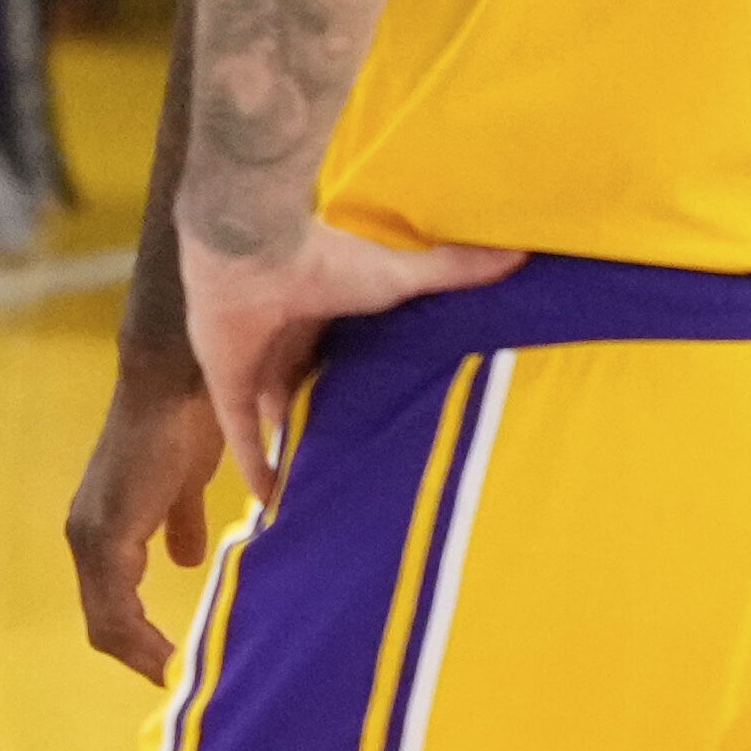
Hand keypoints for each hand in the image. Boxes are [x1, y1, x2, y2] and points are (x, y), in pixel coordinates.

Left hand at [61, 342, 222, 680]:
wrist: (179, 378)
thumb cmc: (186, 422)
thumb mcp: (187, 485)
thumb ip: (179, 522)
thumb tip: (187, 559)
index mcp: (106, 529)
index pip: (113, 606)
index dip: (142, 641)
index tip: (179, 669)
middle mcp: (88, 537)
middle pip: (106, 624)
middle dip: (144, 657)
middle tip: (184, 685)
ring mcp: (93, 537)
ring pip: (108, 622)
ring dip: (145, 654)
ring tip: (180, 678)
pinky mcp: (107, 535)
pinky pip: (117, 609)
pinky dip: (145, 641)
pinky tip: (175, 658)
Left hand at [182, 220, 515, 507]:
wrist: (253, 251)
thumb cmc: (324, 259)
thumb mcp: (400, 277)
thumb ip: (452, 270)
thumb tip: (522, 254)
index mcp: (326, 312)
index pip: (345, 351)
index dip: (362, 377)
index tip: (388, 404)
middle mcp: (289, 338)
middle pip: (309, 384)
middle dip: (327, 413)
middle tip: (357, 454)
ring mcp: (256, 363)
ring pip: (276, 412)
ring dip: (292, 441)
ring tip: (320, 482)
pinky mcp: (228, 385)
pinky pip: (241, 436)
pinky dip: (255, 466)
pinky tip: (272, 500)